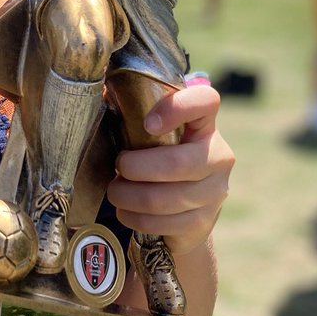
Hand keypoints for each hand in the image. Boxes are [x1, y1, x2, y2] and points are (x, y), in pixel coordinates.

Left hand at [106, 83, 233, 256]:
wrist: (184, 213)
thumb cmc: (157, 161)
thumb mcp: (150, 136)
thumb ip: (130, 112)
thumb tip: (98, 91)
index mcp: (204, 125)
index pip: (206, 101)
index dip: (177, 108)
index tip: (147, 123)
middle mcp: (218, 156)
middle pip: (177, 163)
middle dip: (136, 167)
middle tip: (117, 166)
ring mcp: (215, 192)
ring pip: (166, 198)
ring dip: (129, 196)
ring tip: (115, 191)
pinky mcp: (204, 222)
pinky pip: (164, 223)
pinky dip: (136, 218)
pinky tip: (126, 211)